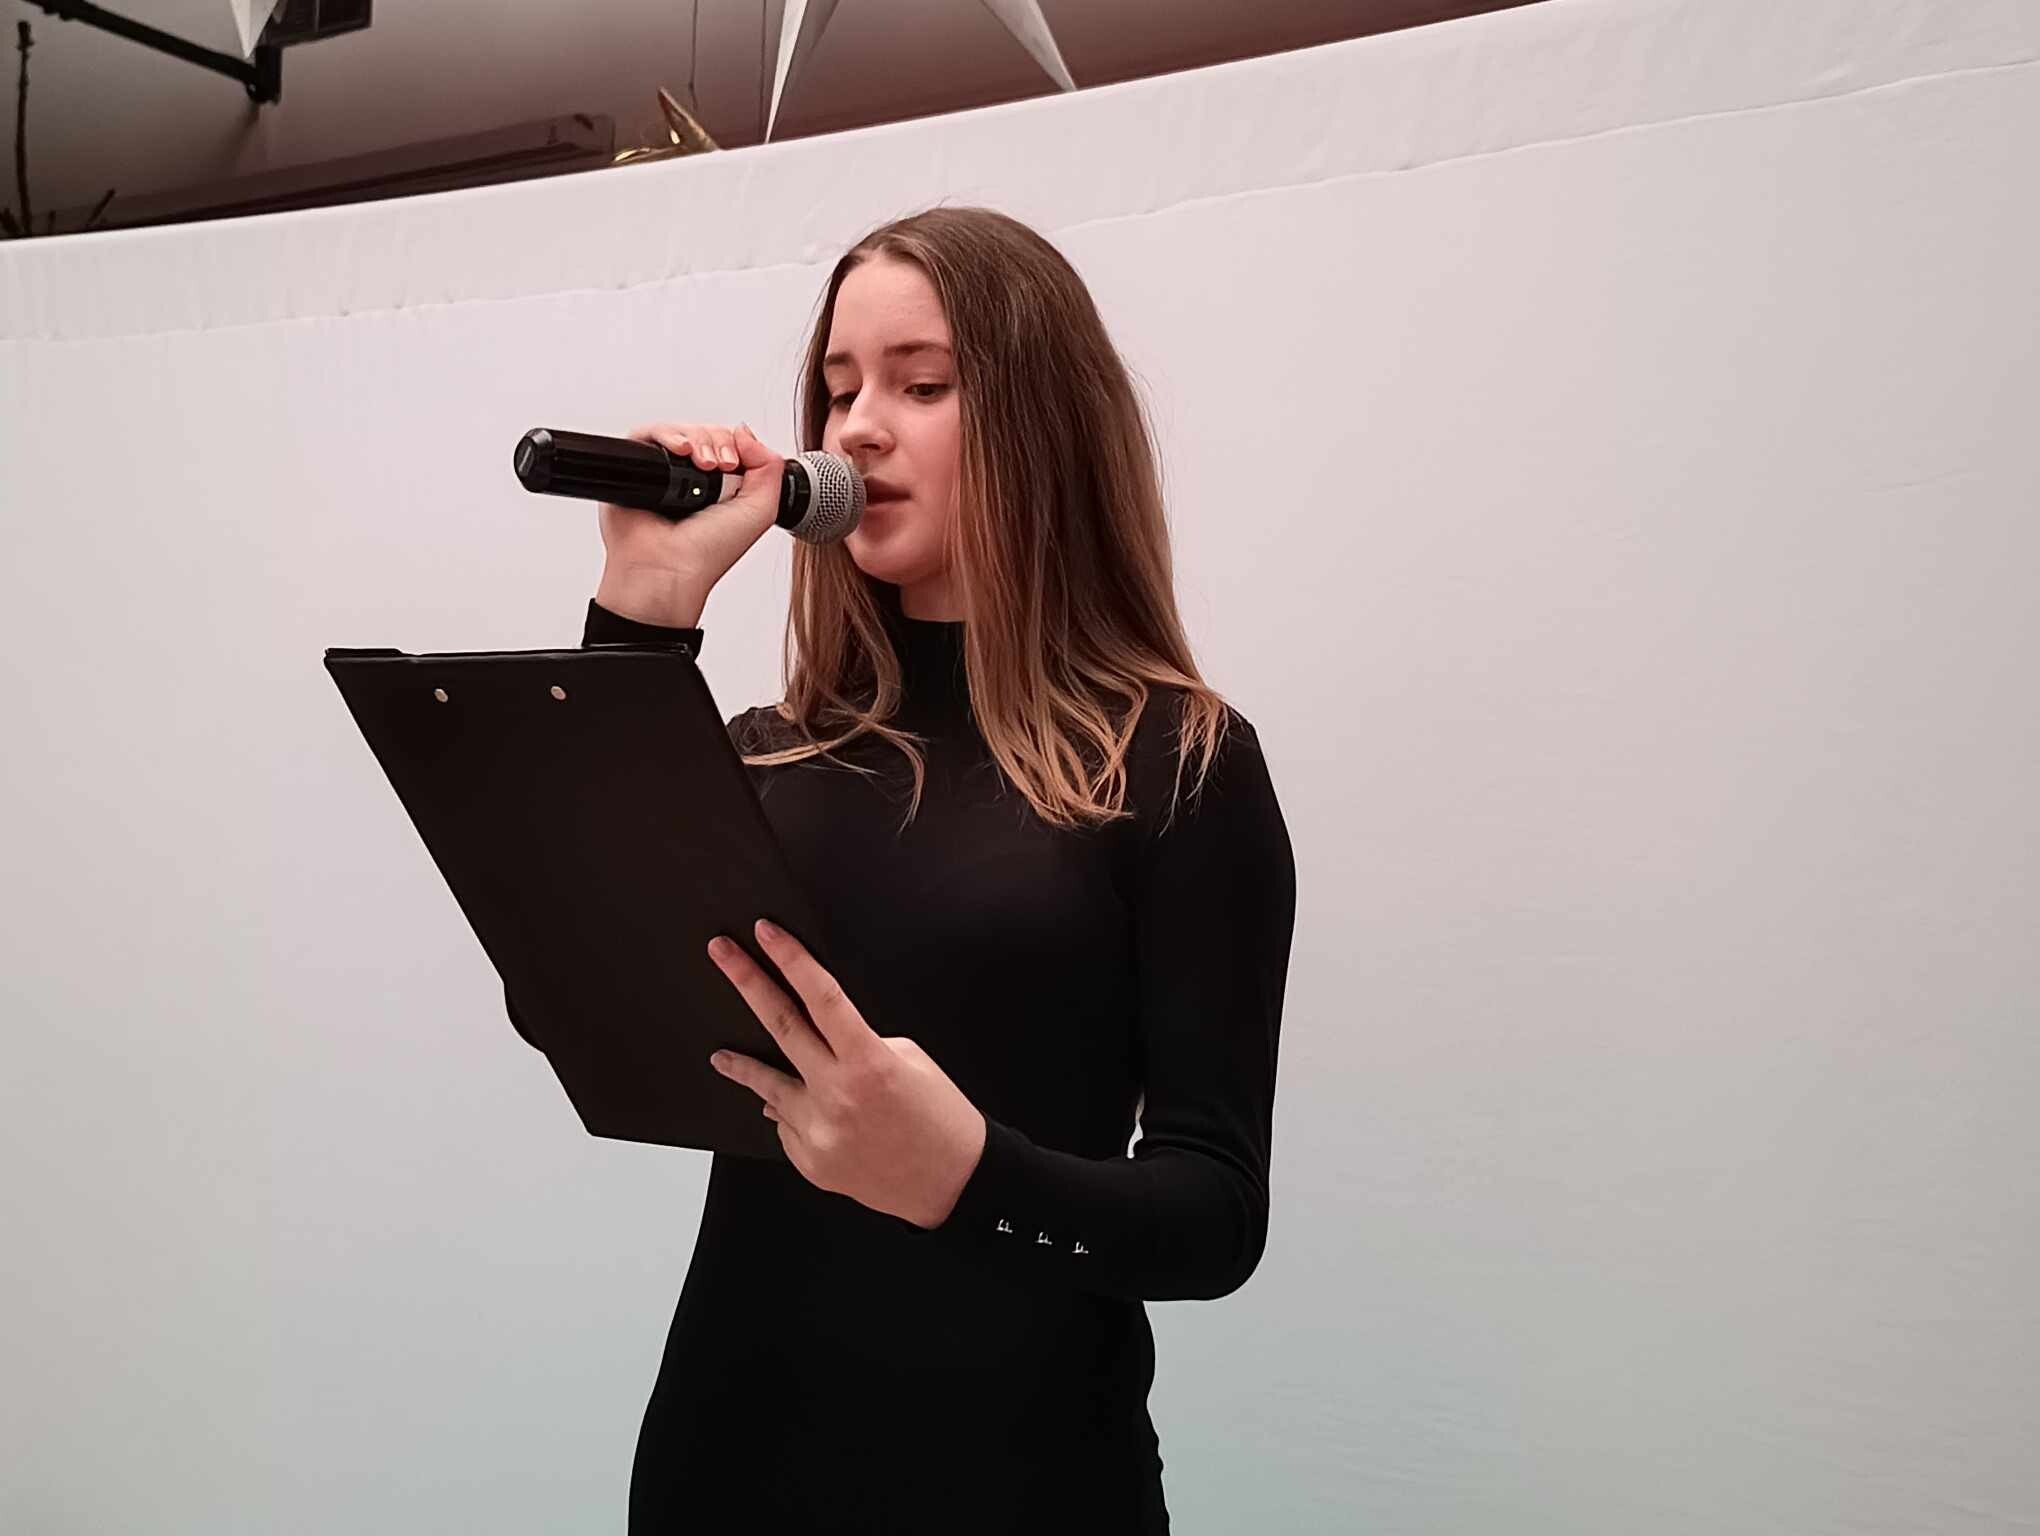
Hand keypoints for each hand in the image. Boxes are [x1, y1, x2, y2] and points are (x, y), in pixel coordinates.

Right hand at [594, 421, 783, 620]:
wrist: (668, 567)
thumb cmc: (708, 552)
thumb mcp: (760, 510)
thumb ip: (769, 466)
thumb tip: (744, 432)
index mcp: (723, 487)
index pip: (731, 444)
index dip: (737, 444)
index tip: (736, 464)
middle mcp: (694, 479)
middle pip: (708, 433)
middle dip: (718, 441)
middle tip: (722, 465)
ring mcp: (666, 472)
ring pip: (682, 430)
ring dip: (698, 438)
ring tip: (703, 464)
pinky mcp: (638, 468)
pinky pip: (648, 434)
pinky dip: (668, 434)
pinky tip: (681, 450)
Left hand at [706, 919, 986, 1230]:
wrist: (953, 1184)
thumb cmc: (941, 1119)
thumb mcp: (912, 1062)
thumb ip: (859, 1046)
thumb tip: (816, 1046)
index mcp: (869, 1062)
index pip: (821, 997)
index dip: (791, 959)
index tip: (766, 934)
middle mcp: (838, 1095)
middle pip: (781, 1025)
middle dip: (748, 982)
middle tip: (721, 953)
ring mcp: (820, 1132)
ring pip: (769, 1087)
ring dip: (743, 1067)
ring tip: (720, 1056)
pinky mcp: (812, 1163)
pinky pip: (789, 1128)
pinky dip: (794, 1115)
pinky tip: (811, 1114)